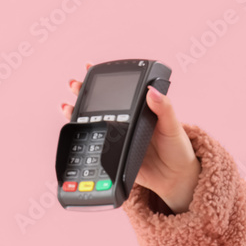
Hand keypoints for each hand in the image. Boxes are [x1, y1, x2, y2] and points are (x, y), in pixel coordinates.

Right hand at [59, 63, 201, 211]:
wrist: (175, 178)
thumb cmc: (178, 148)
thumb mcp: (173, 126)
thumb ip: (164, 108)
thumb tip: (153, 91)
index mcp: (139, 112)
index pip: (119, 92)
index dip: (103, 80)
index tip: (89, 68)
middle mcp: (126, 124)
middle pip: (101, 106)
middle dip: (84, 94)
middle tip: (74, 85)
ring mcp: (118, 140)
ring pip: (94, 124)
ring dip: (78, 115)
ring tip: (67, 107)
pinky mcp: (114, 157)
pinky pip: (96, 148)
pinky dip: (84, 140)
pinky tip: (76, 132)